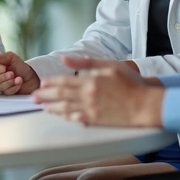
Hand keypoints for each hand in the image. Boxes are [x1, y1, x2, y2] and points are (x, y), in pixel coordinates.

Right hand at [0, 50, 40, 94]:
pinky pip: (7, 92)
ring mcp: (1, 86)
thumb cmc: (21, 67)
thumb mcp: (11, 58)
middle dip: (4, 77)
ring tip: (18, 78)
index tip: (5, 66)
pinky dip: (14, 87)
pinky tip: (19, 83)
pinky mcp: (7, 93)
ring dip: (10, 82)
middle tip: (12, 73)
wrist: (31, 77)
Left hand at [31, 56, 164, 126]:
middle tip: (34, 97)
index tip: (42, 83)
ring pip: (66, 108)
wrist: (145, 105)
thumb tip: (65, 59)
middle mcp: (88, 96)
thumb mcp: (110, 65)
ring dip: (52, 108)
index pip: (64, 81)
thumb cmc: (131, 83)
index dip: (51, 83)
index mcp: (90, 81)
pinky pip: (76, 118)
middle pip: (61, 95)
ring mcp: (91, 109)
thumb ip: (86, 63)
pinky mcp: (96, 120)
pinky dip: (66, 117)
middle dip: (45, 96)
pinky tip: (61, 115)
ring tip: (43, 107)